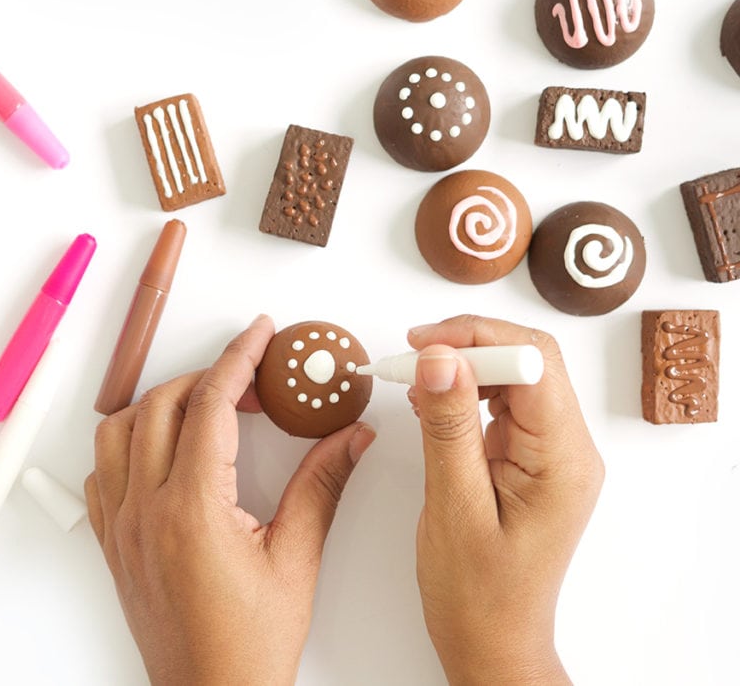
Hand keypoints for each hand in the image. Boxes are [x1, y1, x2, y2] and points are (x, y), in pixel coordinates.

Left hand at [84, 315, 375, 684]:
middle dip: (207, 376)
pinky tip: (163, 454)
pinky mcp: (114, 544)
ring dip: (160, 405)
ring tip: (204, 408)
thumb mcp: (297, 560)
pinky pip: (102, 473)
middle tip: (251, 381)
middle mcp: (147, 510)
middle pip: (162, 405)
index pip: (210, 405)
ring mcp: (123, 526)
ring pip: (118, 432)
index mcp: (193, 509)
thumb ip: (322, 486)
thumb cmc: (250, 644)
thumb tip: (349, 436)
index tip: (259, 333)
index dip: (238, 357)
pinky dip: (128, 446)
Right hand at [407, 315, 603, 684]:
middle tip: (412, 354)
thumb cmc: (477, 593)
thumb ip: (448, 427)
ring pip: (515, 375)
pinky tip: (431, 401)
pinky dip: (465, 391)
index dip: (478, 340)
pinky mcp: (530, 458)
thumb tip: (439, 357)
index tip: (423, 345)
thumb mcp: (454, 506)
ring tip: (414, 377)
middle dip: (469, 345)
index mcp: (563, 461)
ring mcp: (551, 453)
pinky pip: (503, 403)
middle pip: (530, 360)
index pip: (534, 364)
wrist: (491, 640)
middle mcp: (568, 450)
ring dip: (464, 365)